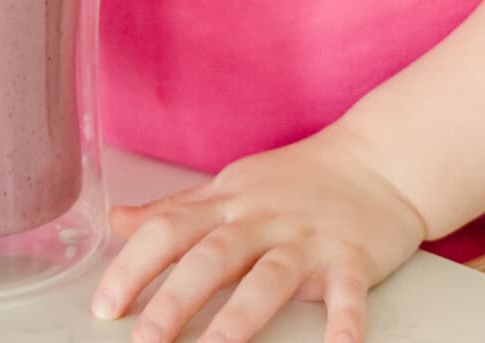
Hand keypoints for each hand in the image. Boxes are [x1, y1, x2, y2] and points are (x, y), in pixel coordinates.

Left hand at [92, 127, 427, 342]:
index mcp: (228, 204)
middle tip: (145, 338)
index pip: (169, 231)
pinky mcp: (353, 258)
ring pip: (269, 278)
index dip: (133, 267)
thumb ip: (174, 210)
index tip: (104, 305)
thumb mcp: (229, 187)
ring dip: (240, 317)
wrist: (379, 159)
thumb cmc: (298, 180)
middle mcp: (263, 220)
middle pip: (212, 257)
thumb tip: (116, 222)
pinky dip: (343, 324)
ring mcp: (309, 239)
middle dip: (176, 299)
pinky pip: (348, 294)